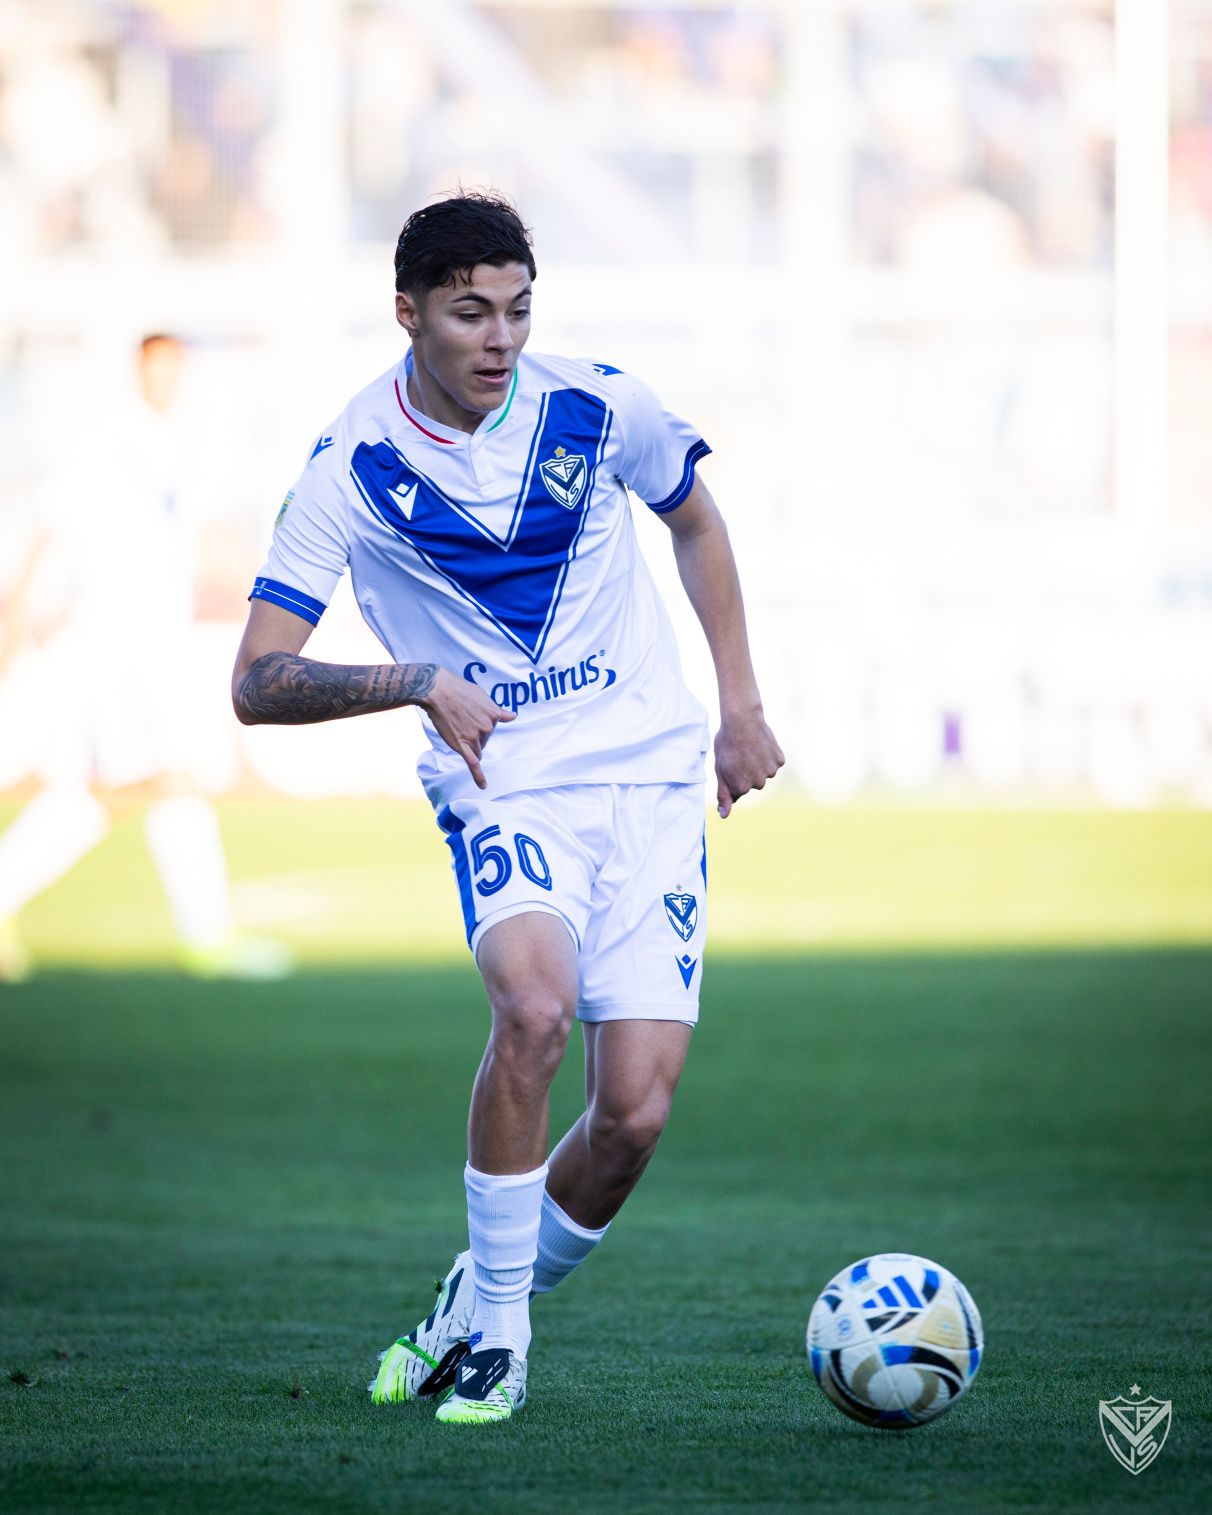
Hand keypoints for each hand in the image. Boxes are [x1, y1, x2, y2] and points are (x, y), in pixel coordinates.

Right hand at [420, 668, 514, 789]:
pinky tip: (483, 786)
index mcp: (494, 714)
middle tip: (459, 717)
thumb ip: (497, 709)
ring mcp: (475, 737)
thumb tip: (513, 716)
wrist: (438, 690)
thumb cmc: (458, 690)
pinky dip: (479, 776)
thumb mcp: (482, 696)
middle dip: (474, 733)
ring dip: (469, 744)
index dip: (480, 721)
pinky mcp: (462, 745)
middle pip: (484, 739)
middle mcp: (487, 727)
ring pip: (477, 749)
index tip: (471, 714)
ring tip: (455, 727)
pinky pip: (473, 763)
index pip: (492, 725)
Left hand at [714, 708, 784, 817]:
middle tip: (740, 754)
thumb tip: (724, 815)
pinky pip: (774, 762)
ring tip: (750, 749)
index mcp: (742, 788)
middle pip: (753, 782)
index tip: (730, 762)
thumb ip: (723, 794)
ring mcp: (771, 772)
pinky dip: (768, 756)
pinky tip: (760, 745)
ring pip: (764, 773)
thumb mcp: (720, 769)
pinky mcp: (780, 760)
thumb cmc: (727, 744)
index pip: (738, 790)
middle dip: (747, 771)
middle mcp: (759, 783)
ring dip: (758, 764)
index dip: (733, 775)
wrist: (742, 720)